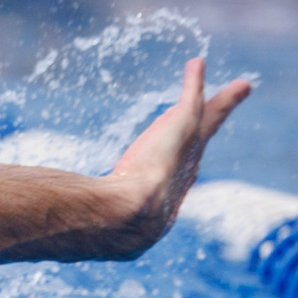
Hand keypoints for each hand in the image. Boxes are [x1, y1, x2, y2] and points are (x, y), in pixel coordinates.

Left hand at [101, 58, 252, 257]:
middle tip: (237, 105)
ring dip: (222, 100)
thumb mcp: (100, 216)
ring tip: (240, 86)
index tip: (190, 151)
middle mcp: (186, 168)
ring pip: (206, 116)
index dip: (186, 157)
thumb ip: (87, 215)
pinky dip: (194, 80)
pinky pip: (192, 97)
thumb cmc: (110, 220)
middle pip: (204, 136)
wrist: (128, 216)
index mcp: (168, 189)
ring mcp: (190, 147)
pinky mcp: (185, 125)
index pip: (181, 167)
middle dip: (218, 120)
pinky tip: (196, 64)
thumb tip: (57, 233)